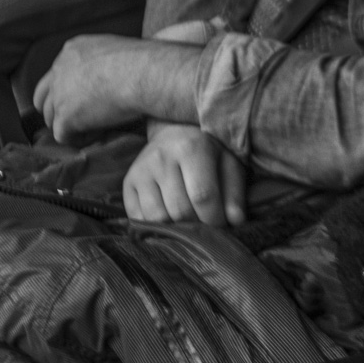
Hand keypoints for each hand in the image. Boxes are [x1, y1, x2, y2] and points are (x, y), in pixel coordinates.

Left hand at [33, 35, 200, 144]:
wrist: (146, 74)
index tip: (83, 101)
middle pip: (43, 97)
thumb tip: (111, 78)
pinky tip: (99, 133)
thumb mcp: (116, 52)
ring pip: (51, 118)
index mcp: (72, 50)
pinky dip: (79, 139)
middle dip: (57, 110)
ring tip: (95, 127)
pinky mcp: (65, 116)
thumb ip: (102, 63)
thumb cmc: (145, 63)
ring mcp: (59, 93)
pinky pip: (63, 136)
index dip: (66, 91)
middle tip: (80, 120)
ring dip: (71, 126)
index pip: (56, 74)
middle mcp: (60, 69)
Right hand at [123, 122, 245, 226]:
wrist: (174, 133)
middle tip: (205, 224)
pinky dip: (156, 227)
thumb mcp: (228, 164)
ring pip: (158, 218)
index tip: (222, 226)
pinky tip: (169, 219)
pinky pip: (139, 219)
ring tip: (188, 222)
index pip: (203, 196)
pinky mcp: (128, 182)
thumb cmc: (208, 152)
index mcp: (191, 148)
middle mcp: (162, 157)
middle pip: (180, 210)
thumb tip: (236, 221)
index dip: (215, 219)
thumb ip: (234, 192)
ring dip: (176, 229)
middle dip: (197, 226)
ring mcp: (141, 170)